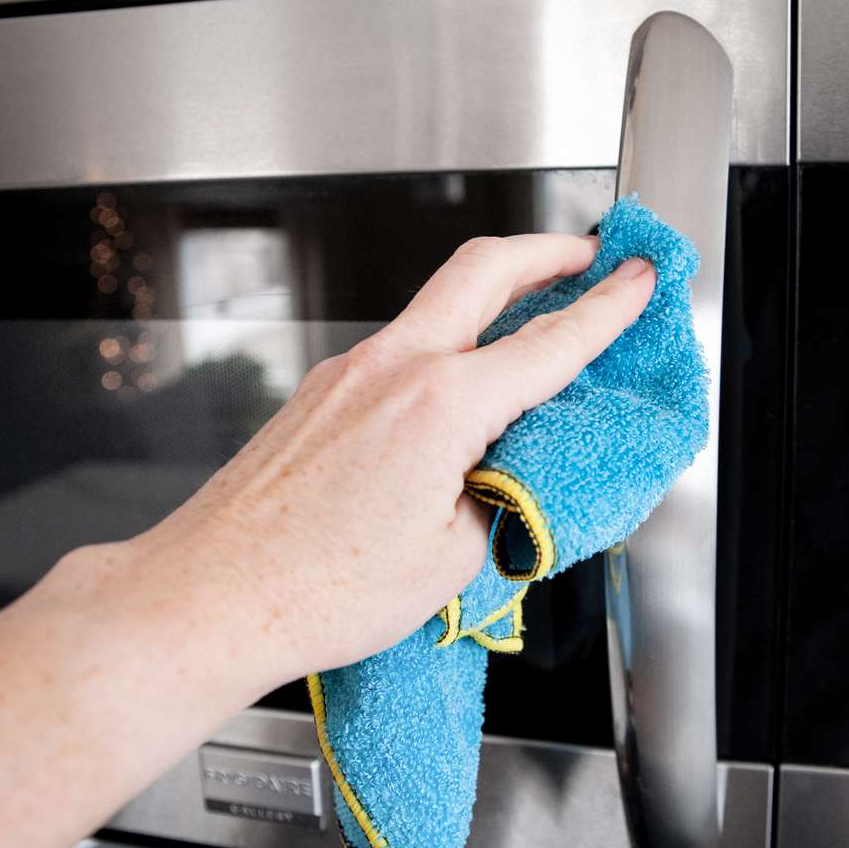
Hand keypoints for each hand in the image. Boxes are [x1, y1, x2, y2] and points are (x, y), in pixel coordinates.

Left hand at [49, 234, 654, 689]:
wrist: (210, 597)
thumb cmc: (315, 589)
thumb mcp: (450, 558)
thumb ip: (497, 499)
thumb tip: (504, 475)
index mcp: (440, 405)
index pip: (549, 342)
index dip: (607, 308)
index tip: (638, 280)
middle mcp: (391, 369)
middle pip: (482, 268)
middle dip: (547, 251)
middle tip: (588, 255)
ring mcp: (348, 374)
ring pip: (435, 303)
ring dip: (492, 295)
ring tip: (531, 322)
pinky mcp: (321, 394)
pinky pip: (400, 347)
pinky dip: (445, 344)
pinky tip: (458, 387)